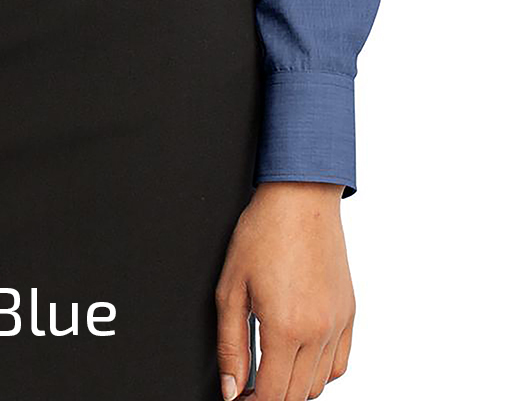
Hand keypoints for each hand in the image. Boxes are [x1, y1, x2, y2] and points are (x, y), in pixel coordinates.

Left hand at [216, 181, 354, 399]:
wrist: (301, 198)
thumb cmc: (263, 233)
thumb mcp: (231, 287)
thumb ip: (230, 344)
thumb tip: (231, 389)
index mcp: (285, 328)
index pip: (272, 395)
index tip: (238, 396)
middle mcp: (318, 332)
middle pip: (297, 395)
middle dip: (271, 397)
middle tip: (250, 384)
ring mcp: (338, 324)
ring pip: (320, 384)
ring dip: (295, 387)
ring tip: (272, 369)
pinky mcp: (349, 314)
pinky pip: (340, 363)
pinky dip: (321, 372)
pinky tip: (300, 357)